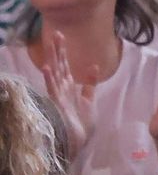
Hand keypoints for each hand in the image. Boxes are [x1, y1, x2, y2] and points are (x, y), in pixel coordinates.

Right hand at [40, 30, 95, 158]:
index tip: (61, 35)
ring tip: (52, 44)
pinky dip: (50, 79)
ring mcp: (58, 96)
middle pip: (59, 65)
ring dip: (54, 59)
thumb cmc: (81, 123)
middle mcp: (61, 89)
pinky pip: (53, 90)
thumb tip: (93, 66)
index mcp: (68, 87)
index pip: (65, 65)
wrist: (78, 141)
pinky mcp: (58, 105)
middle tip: (56, 32)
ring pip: (55, 74)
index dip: (63, 51)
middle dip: (58, 50)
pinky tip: (47, 69)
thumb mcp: (89, 100)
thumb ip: (89, 84)